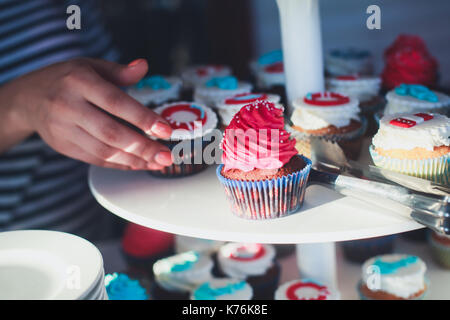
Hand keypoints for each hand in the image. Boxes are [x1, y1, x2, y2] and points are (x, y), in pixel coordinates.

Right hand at [2, 58, 172, 169]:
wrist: (28, 99)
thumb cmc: (66, 79)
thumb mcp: (90, 66)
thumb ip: (119, 71)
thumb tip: (143, 66)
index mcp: (79, 81)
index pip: (116, 102)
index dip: (143, 118)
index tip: (165, 129)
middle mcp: (69, 106)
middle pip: (111, 132)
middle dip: (143, 147)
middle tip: (167, 155)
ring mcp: (64, 129)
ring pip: (104, 151)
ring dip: (135, 160)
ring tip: (158, 162)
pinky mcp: (63, 146)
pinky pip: (96, 160)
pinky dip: (120, 164)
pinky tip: (139, 164)